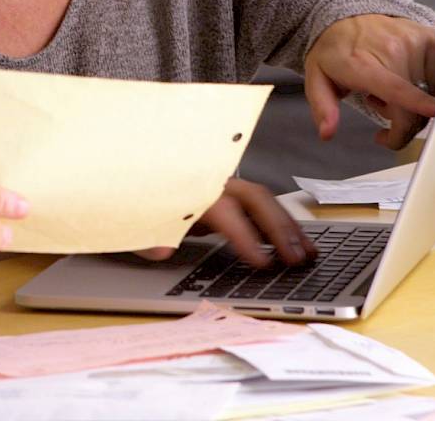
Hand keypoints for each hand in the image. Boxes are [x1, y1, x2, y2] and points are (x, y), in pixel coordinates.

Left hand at [136, 178, 313, 267]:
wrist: (127, 172)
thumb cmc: (130, 197)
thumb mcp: (129, 220)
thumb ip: (145, 235)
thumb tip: (161, 246)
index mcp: (188, 188)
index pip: (225, 212)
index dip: (245, 238)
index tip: (262, 263)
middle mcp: (209, 182)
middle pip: (254, 199)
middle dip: (280, 229)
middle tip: (297, 259)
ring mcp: (220, 186)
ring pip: (262, 199)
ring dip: (287, 225)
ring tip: (308, 254)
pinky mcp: (225, 194)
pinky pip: (257, 204)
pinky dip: (278, 221)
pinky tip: (294, 242)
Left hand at [304, 14, 434, 148]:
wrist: (346, 16)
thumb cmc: (335, 51)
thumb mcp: (317, 80)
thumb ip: (323, 108)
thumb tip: (326, 133)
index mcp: (362, 64)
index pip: (393, 86)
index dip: (415, 102)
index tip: (434, 111)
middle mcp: (393, 49)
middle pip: (413, 106)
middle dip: (400, 126)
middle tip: (378, 110)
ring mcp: (415, 41)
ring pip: (428, 96)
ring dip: (411, 106)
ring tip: (386, 91)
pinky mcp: (430, 39)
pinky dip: (423, 89)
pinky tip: (402, 79)